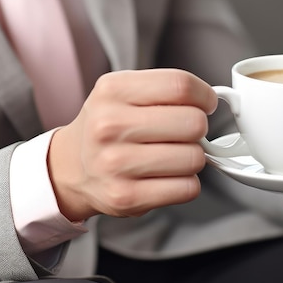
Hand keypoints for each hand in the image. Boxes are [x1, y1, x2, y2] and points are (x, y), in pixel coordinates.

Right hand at [47, 69, 216, 221]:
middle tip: (183, 133)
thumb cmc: (107, 127)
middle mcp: (110, 125)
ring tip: (171, 155)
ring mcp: (117, 164)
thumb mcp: (123, 92)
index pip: (181, 85)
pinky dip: (187, 183)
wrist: (70, 167)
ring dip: (193, 158)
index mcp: (113, 91)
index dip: (204, 95)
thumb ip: (165, 89)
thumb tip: (211, 99)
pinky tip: (167, 176)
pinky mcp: (126, 197)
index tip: (206, 103)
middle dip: (198, 129)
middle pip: (193, 123)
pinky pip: (187, 188)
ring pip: (194, 158)